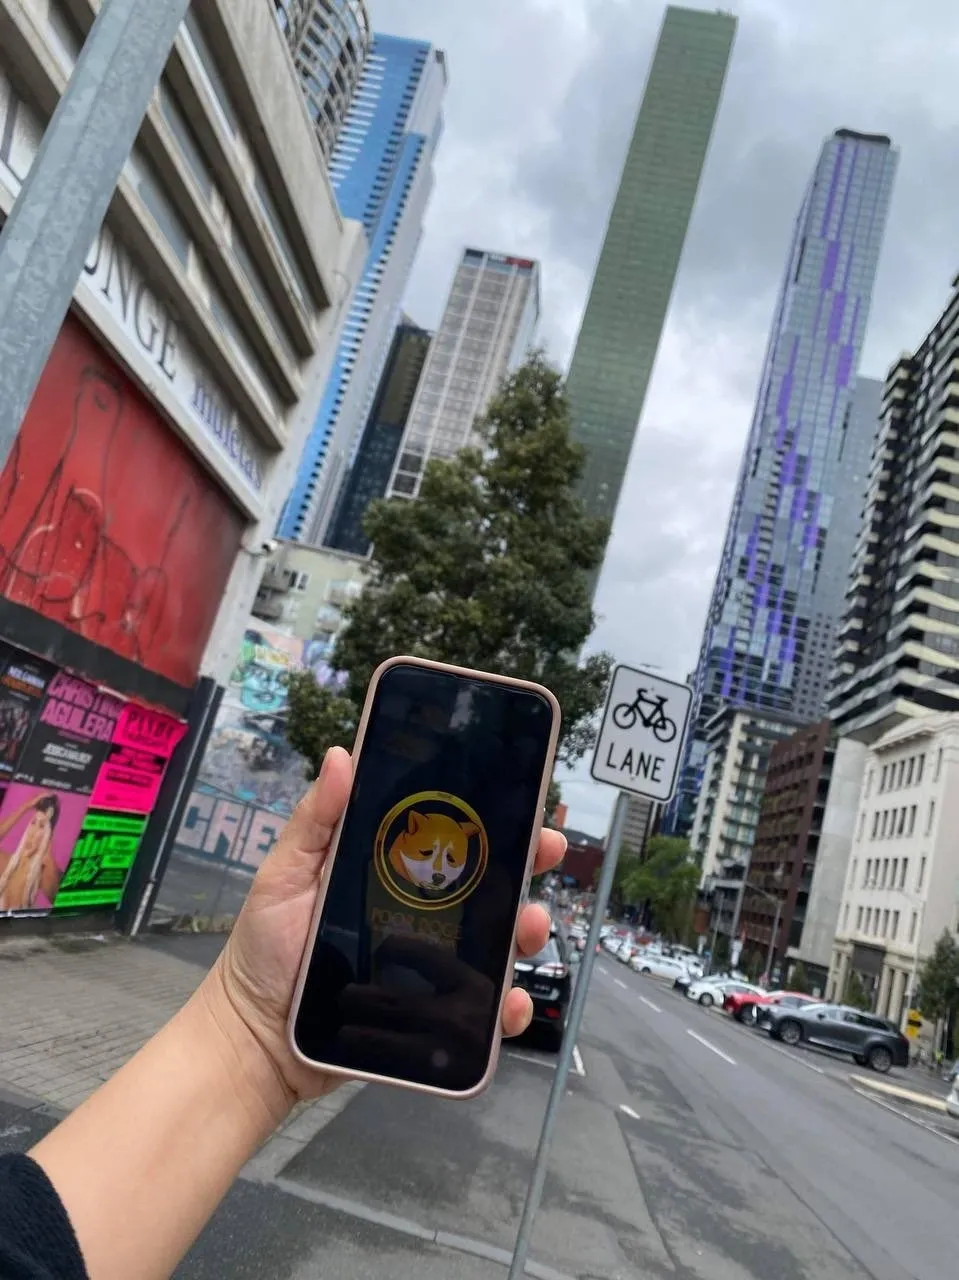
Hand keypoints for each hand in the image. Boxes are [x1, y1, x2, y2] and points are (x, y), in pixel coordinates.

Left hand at [209, 747, 565, 1109]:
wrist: (255, 1039)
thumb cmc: (266, 950)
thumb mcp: (285, 875)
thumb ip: (316, 821)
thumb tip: (341, 755)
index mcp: (392, 877)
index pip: (451, 841)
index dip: (491, 820)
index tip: (522, 802)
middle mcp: (421, 918)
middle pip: (488, 888)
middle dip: (526, 866)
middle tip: (542, 851)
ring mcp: (431, 971)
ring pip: (496, 946)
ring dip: (526, 931)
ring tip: (528, 927)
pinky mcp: (432, 1019)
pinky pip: (480, 1013)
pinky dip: (505, 1009)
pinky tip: (509, 1002)